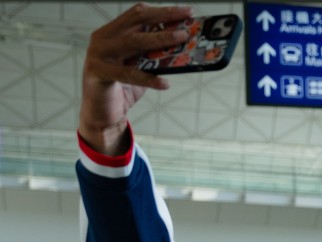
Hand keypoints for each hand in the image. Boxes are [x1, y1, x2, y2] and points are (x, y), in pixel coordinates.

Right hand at [80, 3, 193, 153]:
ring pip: (134, 41)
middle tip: (188, 23)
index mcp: (112, 32)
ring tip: (182, 40)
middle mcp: (103, 38)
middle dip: (165, 18)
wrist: (101, 114)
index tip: (186, 11)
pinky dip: (149, 79)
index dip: (163, 11)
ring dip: (161, 39)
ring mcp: (98, 54)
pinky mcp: (98, 72)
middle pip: (137, 20)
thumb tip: (184, 47)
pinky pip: (128, 73)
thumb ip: (155, 55)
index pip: (138, 14)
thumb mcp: (142, 67)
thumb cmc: (124, 88)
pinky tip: (165, 83)